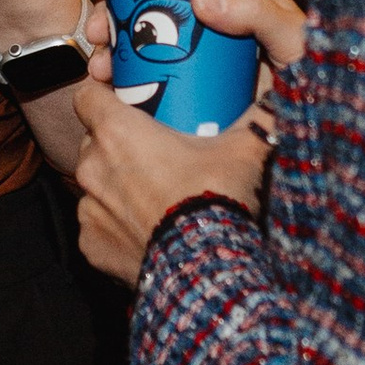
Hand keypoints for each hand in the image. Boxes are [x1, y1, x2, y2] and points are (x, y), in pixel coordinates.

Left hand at [72, 76, 266, 286]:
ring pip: (96, 186)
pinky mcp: (91, 245)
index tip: (123, 100)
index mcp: (117, 132)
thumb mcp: (244, 149)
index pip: (88, 96)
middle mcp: (92, 167)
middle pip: (94, 142)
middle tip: (155, 151)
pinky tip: (147, 230)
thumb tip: (276, 102)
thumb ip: (259, 118)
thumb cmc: (216, 199)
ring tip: (155, 196)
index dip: (103, 94)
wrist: (206, 269)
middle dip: (118, 144)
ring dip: (117, 186)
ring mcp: (89, 209)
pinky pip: (99, 227)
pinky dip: (117, 226)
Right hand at [80, 0, 308, 124]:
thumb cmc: (317, 76)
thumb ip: (256, 11)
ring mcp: (203, 65)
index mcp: (236, 1)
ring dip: (113, 53)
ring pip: (146, 50)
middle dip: (113, 19)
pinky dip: (126, 86)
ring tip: (99, 68)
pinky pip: (153, 85)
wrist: (325, 134)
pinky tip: (109, 92)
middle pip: (152, 14)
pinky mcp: (196, 97)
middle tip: (94, 32)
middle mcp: (215, 30)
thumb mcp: (291, 37)